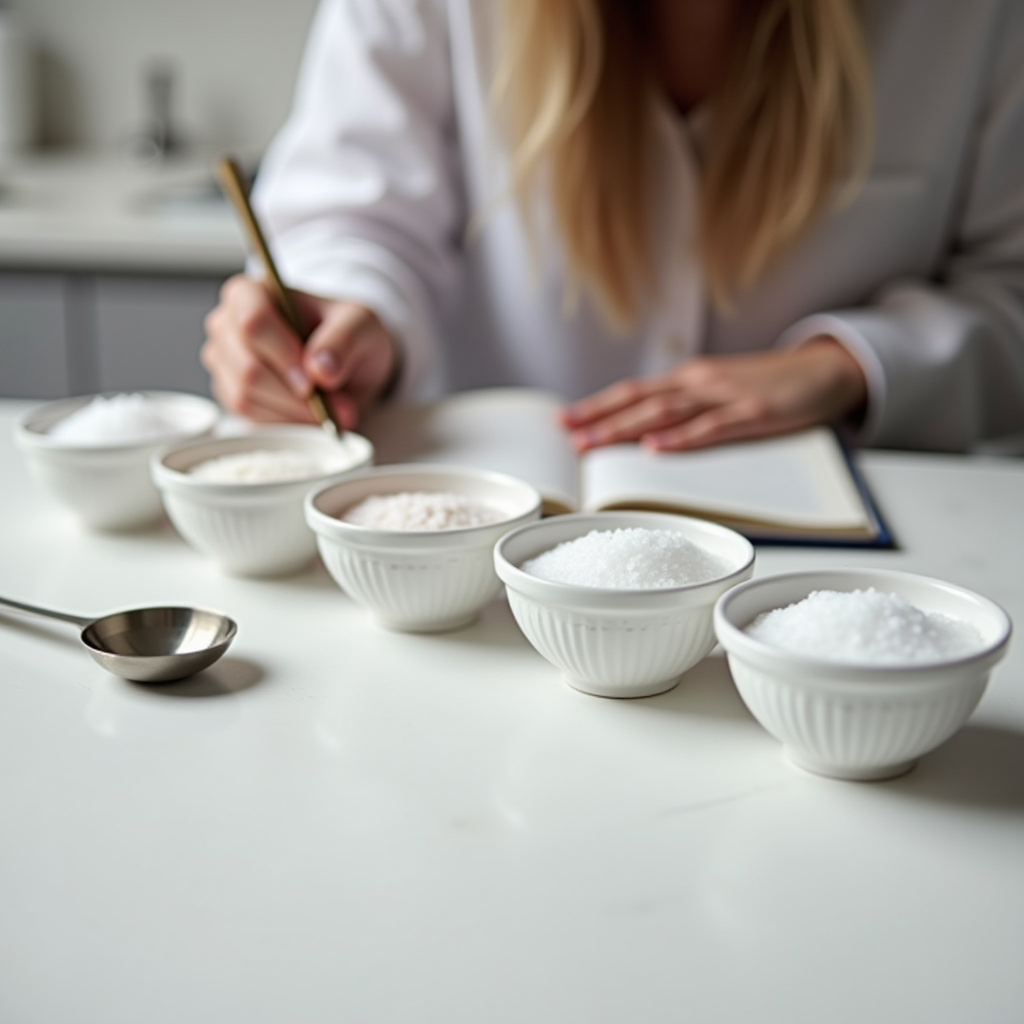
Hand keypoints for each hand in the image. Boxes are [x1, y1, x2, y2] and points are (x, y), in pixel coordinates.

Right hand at [201, 274, 399, 428]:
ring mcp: (225, 363)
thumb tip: (320, 370)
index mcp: (251, 293)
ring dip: (295, 412)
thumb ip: (343, 340)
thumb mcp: (360, 325)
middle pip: (249, 368)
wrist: (346, 361)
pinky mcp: (231, 395)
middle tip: (339, 404)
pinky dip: (287, 422)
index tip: (314, 380)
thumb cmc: (345, 332)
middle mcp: (227, 326)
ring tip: (332, 410)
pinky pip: (251, 418)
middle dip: (296, 395)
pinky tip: (311, 415)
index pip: (253, 322)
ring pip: (247, 397)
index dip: (284, 355)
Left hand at [560, 338, 867, 451]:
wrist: (826, 370)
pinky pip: (712, 428)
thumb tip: (645, 434)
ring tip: (595, 444)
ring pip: (667, 413)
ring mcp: (726, 396)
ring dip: (627, 429)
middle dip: (601, 421)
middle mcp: (700, 383)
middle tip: (568, 440)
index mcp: (689, 381)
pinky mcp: (754, 412)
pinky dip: (683, 439)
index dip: (598, 406)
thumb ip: (687, 410)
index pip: (634, 393)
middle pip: (641, 402)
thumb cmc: (769, 386)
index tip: (565, 421)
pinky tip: (658, 449)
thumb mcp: (720, 394)